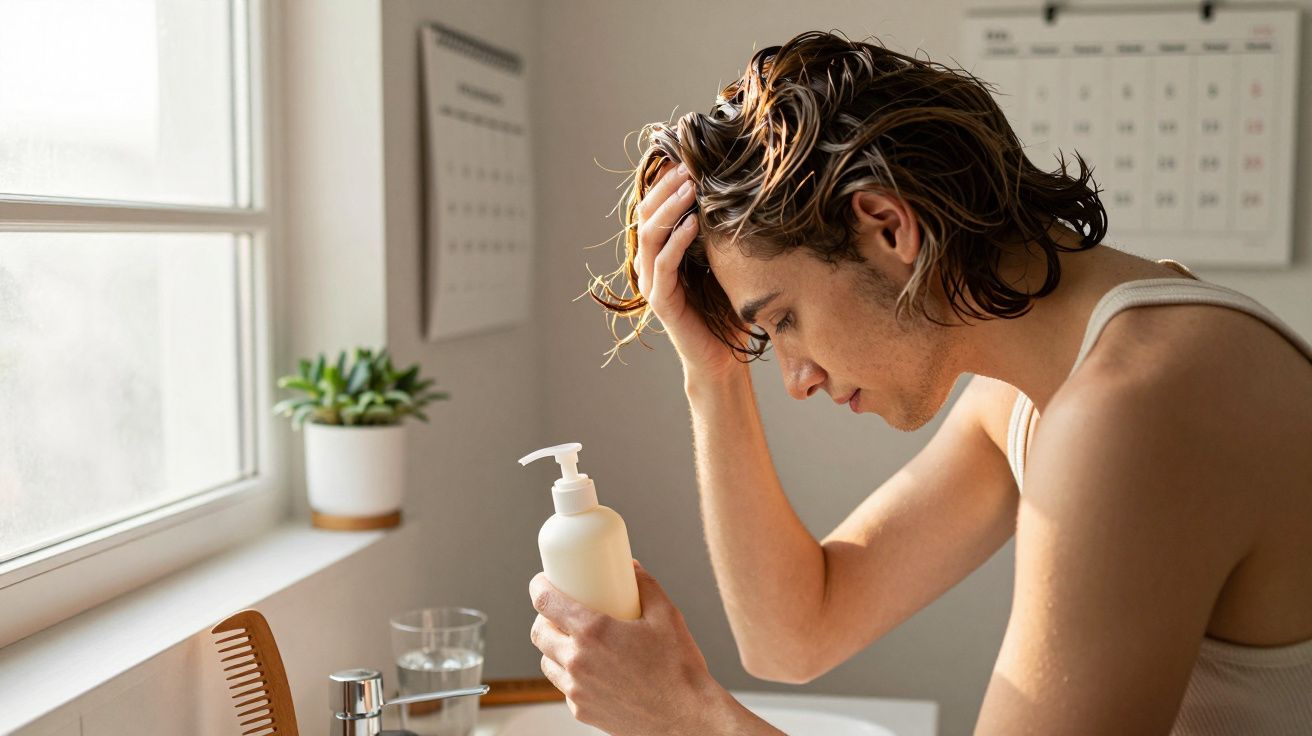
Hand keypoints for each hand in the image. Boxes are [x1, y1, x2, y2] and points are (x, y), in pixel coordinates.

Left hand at [529, 560, 728, 734]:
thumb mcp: (666, 615)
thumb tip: (631, 567)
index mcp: (593, 632)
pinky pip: (564, 687)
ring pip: (547, 662)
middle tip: (561, 611)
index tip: (543, 581)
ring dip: (554, 647)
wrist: (686, 717)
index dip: (539, 586)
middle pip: (539, 633)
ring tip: (574, 641)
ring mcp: (577, 690)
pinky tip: (590, 669)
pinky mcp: (582, 711)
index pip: (545, 601)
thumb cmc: (678, 668)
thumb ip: (645, 585)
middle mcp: (577, 661)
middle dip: (544, 618)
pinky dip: (570, 675)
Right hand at [634, 162, 743, 380]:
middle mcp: (652, 266)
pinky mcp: (661, 302)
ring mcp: (654, 283)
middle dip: (666, 188)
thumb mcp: (726, 264)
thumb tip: (740, 195)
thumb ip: (721, 235)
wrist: (724, 359)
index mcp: (663, 254)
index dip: (666, 183)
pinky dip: (676, 241)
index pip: (656, 209)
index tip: (687, 158)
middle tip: (688, 164)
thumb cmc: (727, 312)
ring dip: (670, 208)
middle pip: (647, 216)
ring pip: (650, 236)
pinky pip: (664, 265)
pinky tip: (692, 223)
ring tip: (690, 186)